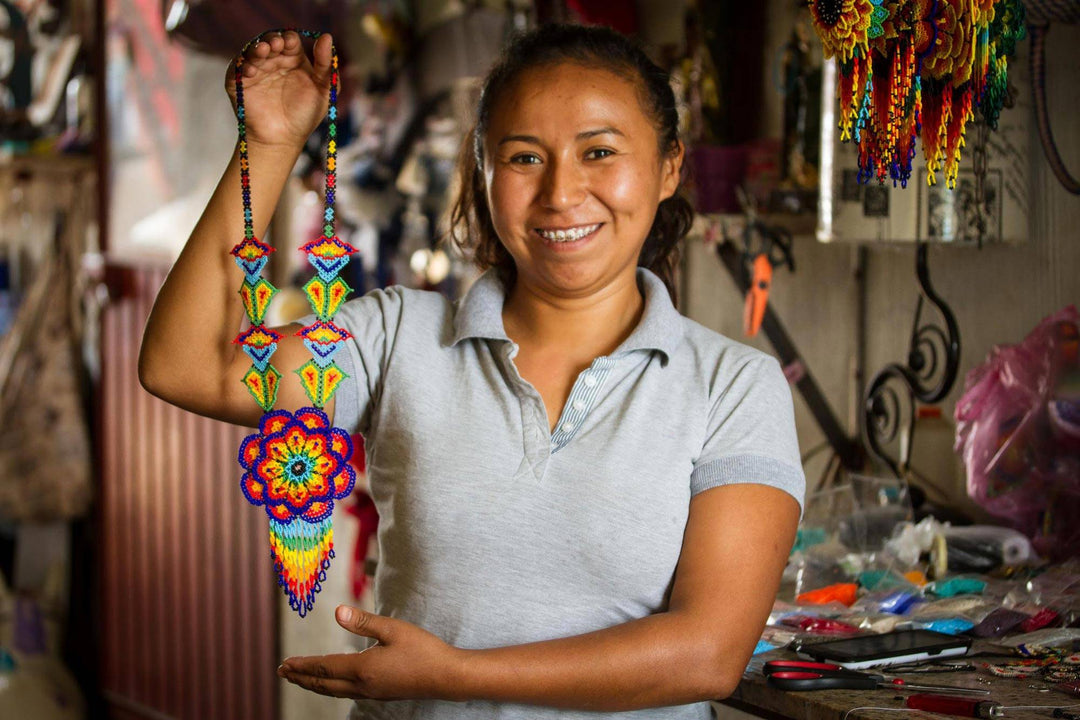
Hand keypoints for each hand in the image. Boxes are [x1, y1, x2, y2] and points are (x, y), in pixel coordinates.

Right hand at [224, 30, 333, 148]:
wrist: (283, 139)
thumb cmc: (305, 116)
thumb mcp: (323, 90)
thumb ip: (326, 65)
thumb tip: (326, 36)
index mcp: (293, 60)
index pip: (289, 41)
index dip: (289, 39)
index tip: (291, 43)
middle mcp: (273, 62)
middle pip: (270, 42)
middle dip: (272, 40)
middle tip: (276, 44)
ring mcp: (256, 71)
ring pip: (253, 51)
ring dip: (257, 48)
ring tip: (263, 51)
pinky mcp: (239, 82)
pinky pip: (237, 68)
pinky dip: (243, 65)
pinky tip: (252, 70)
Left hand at [278, 605, 465, 700]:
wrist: (447, 677)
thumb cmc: (423, 650)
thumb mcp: (393, 629)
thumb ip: (363, 622)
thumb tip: (337, 612)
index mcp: (363, 669)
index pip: (324, 667)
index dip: (303, 665)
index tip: (285, 663)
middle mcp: (363, 685)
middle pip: (323, 684)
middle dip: (301, 677)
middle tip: (283, 672)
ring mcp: (372, 693)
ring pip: (333, 692)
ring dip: (314, 684)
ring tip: (301, 678)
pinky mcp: (380, 694)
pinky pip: (346, 693)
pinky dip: (330, 688)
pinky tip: (333, 683)